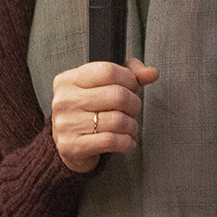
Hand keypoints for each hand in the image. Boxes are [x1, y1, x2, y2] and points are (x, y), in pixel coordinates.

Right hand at [51, 57, 158, 172]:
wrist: (69, 144)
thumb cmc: (89, 110)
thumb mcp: (104, 85)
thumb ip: (130, 73)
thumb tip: (151, 73)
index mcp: (68, 79)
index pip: (108, 71)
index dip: (129, 79)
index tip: (133, 88)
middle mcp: (64, 100)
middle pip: (117, 95)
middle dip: (134, 104)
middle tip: (133, 110)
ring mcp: (66, 124)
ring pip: (117, 120)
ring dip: (132, 126)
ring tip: (129, 127)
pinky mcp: (71, 146)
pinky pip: (110, 141)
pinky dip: (126, 142)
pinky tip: (126, 141)